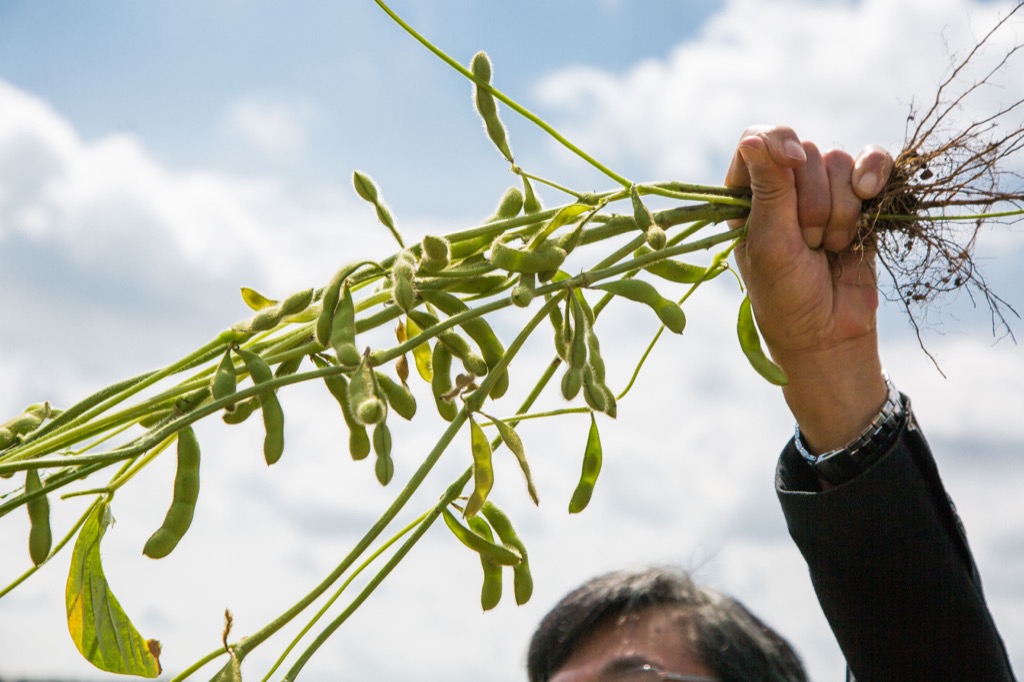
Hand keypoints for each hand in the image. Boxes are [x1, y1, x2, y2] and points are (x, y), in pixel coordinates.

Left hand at [726, 125, 893, 453]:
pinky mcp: (860, 200)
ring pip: (839, 161)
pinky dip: (875, 175)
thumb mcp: (771, 243)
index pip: (758, 140)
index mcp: (746, 195)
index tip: (790, 162)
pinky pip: (873, 163)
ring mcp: (823, 192)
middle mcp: (783, 187)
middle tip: (807, 243)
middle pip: (805, 152)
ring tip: (829, 246)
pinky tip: (871, 196)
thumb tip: (755, 137)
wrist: (831, 334)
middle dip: (812, 200)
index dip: (778, 143)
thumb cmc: (786, 295)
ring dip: (839, 208)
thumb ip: (769, 189)